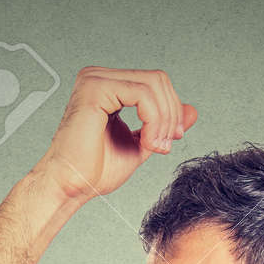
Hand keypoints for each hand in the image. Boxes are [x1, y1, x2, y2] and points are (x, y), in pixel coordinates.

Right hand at [33, 66, 197, 201]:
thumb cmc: (96, 170)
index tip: (172, 139)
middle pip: (158, 79)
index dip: (172, 109)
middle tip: (165, 145)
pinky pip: (142, 94)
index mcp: (108, 87)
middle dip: (171, 114)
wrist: (71, 185)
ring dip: (164, 120)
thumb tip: (192, 111)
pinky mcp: (94, 89)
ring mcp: (95, 80)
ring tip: (155, 146)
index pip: (155, 83)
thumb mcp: (143, 143)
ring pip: (153, 85)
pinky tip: (147, 142)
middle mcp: (99, 78)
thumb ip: (164, 125)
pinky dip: (154, 120)